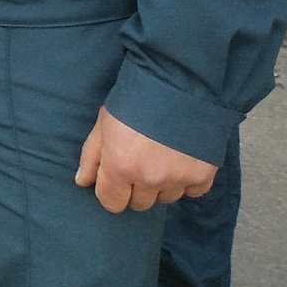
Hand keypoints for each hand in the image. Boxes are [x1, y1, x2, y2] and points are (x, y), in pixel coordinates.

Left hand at [76, 108, 218, 212]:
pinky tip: (181, 159)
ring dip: (161, 184)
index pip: (112, 203)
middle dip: (136, 188)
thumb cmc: (133, 100)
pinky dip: (187, 181)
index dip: (111, 191)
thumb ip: (91, 156)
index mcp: (120, 167)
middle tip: (139, 162)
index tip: (115, 178)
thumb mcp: (103, 123)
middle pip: (139, 204)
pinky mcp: (203, 175)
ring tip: (161, 156)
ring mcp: (178, 179)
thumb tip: (83, 182)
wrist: (177, 83)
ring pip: (165, 198)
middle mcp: (149, 179)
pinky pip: (192, 192)